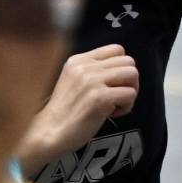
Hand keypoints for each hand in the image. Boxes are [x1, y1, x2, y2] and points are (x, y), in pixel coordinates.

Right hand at [27, 44, 140, 166]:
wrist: (49, 133)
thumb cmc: (62, 113)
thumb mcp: (72, 80)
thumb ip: (92, 71)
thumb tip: (120, 71)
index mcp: (77, 60)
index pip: (116, 49)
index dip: (121, 67)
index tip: (112, 83)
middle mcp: (85, 67)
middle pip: (128, 61)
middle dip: (128, 80)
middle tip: (117, 96)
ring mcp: (92, 81)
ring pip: (132, 74)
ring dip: (130, 91)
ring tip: (116, 104)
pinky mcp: (100, 98)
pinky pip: (130, 94)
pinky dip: (126, 106)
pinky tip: (112, 113)